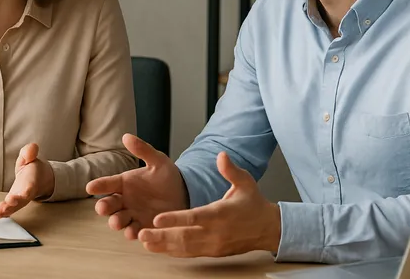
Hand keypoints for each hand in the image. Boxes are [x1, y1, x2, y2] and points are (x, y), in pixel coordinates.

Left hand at [0, 143, 54, 218]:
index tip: (20, 195)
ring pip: (15, 207)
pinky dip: (4, 213)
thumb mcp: (31, 156)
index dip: (25, 192)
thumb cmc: (33, 168)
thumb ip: (29, 152)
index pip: (29, 187)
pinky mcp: (14, 203)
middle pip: (21, 201)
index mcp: (31, 181)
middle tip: (6, 206)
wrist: (40, 178)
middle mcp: (26, 193)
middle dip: (14, 204)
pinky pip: (10, 209)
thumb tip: (31, 150)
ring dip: (7, 210)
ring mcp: (20, 200)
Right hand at [86, 133, 188, 239]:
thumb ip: (143, 150)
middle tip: (103, 208)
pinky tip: (134, 233)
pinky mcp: (143, 226)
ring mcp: (133, 214)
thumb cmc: (168, 176)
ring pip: (119, 220)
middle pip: (109, 204)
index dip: (98, 185)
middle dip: (104, 207)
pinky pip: (135, 231)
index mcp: (125, 183)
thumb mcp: (158, 161)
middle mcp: (125, 199)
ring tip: (118, 223)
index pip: (108, 183)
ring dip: (116, 222)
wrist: (185, 194)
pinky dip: (133, 233)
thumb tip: (126, 136)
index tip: (90, 187)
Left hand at [137, 151, 280, 257]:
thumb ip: (231, 170)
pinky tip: (160, 249)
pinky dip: (174, 252)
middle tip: (141, 233)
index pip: (195, 218)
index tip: (157, 219)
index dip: (175, 219)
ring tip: (145, 242)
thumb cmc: (253, 203)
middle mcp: (216, 232)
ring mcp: (214, 245)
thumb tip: (221, 155)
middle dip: (162, 236)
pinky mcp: (213, 252)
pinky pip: (190, 254)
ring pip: (185, 248)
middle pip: (185, 237)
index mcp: (221, 214)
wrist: (268, 229)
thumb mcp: (246, 183)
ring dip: (164, 246)